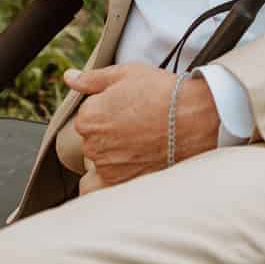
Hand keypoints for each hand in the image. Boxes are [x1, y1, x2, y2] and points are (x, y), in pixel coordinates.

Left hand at [67, 64, 220, 192]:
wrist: (195, 118)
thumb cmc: (163, 92)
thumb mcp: (126, 74)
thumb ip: (92, 79)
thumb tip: (69, 77)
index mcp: (89, 117)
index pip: (86, 116)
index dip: (105, 110)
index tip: (125, 108)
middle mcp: (93, 145)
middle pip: (92, 140)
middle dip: (107, 133)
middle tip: (133, 125)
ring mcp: (107, 167)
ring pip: (97, 163)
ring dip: (110, 156)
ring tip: (135, 146)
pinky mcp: (122, 183)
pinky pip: (99, 189)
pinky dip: (104, 183)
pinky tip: (121, 170)